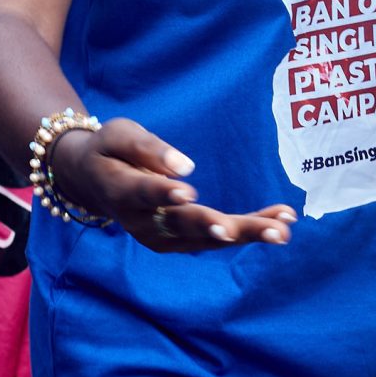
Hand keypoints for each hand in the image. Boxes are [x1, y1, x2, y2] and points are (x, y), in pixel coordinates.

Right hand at [54, 116, 296, 252]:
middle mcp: (141, 223)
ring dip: (247, 234)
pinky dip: (247, 232)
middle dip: (222, 228)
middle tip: (255, 230)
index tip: (188, 193)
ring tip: (283, 229)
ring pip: (206, 239)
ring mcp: (160, 237)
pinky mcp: (177, 241)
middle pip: (184, 225)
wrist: (92, 180)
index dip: (165, 194)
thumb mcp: (119, 135)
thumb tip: (186, 167)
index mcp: (122, 191)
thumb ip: (148, 149)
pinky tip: (281, 221)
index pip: (144, 194)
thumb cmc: (111, 150)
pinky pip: (215, 239)